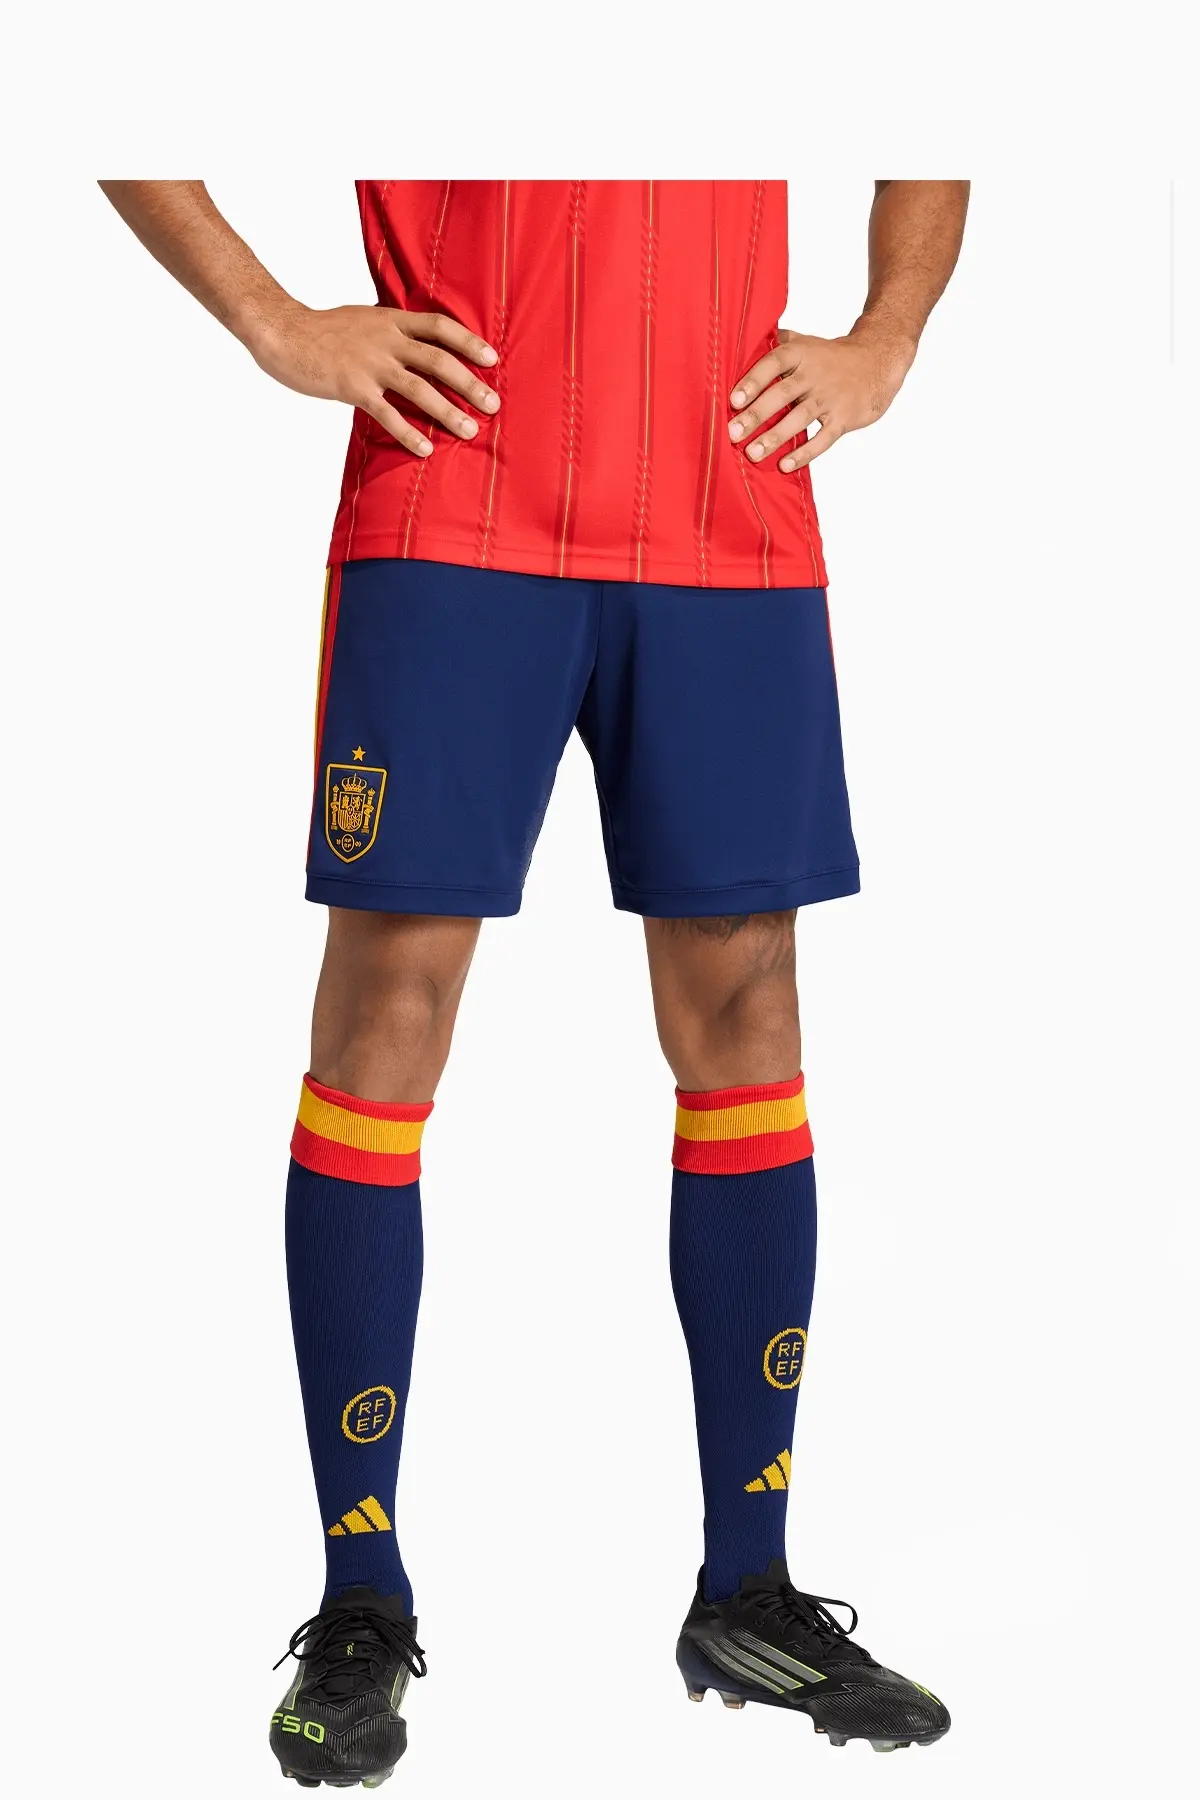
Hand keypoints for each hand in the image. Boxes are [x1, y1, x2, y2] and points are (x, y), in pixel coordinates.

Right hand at [246, 302, 499, 457]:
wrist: (282, 332)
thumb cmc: (322, 331)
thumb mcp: (363, 320)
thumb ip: (391, 332)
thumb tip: (416, 347)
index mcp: (391, 319)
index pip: (439, 326)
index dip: (469, 341)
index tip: (492, 359)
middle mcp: (386, 339)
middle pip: (438, 359)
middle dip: (469, 383)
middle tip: (493, 405)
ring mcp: (370, 363)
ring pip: (419, 388)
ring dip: (447, 411)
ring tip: (469, 431)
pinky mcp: (352, 386)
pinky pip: (386, 413)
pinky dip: (408, 432)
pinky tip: (425, 449)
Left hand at [727, 323, 914, 472]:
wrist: (878, 362)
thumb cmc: (831, 357)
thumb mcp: (807, 342)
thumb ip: (778, 343)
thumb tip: (741, 345)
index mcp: (802, 352)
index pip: (775, 361)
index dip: (754, 380)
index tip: (734, 400)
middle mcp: (815, 373)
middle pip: (783, 393)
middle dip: (757, 414)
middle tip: (733, 433)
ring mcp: (831, 396)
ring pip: (800, 417)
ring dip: (775, 437)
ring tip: (752, 453)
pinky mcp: (844, 418)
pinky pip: (823, 438)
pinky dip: (805, 453)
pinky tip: (785, 465)